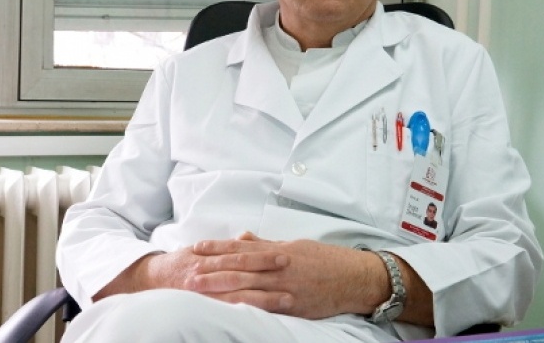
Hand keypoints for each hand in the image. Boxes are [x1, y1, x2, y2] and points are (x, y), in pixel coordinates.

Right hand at [94, 239, 288, 303]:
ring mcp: (205, 291)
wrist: (151, 279)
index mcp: (209, 256)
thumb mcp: (199, 249)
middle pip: (242, 271)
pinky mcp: (204, 306)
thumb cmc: (179, 263)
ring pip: (239, 294)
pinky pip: (227, 309)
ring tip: (287, 298)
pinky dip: (245, 311)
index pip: (241, 254)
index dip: (263, 254)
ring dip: (264, 296)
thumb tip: (246, 238)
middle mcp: (207, 272)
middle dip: (267, 271)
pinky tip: (262, 315)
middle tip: (291, 269)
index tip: (284, 254)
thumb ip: (224, 246)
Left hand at [186, 232, 387, 318]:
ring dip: (222, 288)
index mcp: (277, 250)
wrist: (354, 276)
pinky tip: (230, 308)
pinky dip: (247, 306)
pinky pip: (266, 305)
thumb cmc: (324, 259)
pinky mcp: (294, 305)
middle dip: (212, 269)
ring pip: (248, 286)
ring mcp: (285, 286)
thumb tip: (243, 236)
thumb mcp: (294, 245)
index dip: (217, 247)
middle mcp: (278, 266)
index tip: (196, 247)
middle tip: (189, 272)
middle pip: (239, 267)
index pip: (241, 247)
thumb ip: (266, 243)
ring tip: (201, 289)